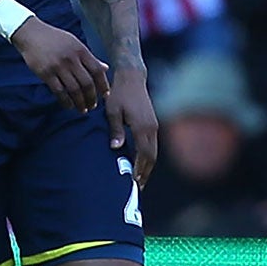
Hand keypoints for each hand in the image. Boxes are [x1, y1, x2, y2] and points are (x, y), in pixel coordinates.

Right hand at [11, 17, 110, 112]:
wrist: (31, 34)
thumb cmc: (55, 39)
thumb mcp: (75, 43)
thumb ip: (89, 57)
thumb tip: (105, 68)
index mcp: (81, 50)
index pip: (97, 71)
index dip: (103, 85)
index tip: (105, 95)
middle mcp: (71, 59)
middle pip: (86, 83)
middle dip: (91, 97)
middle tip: (93, 106)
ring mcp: (58, 67)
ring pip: (73, 89)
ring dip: (80, 102)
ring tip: (83, 109)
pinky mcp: (45, 73)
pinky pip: (58, 91)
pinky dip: (65, 101)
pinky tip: (69, 105)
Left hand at [103, 67, 158, 184]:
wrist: (132, 78)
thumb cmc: (119, 94)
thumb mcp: (112, 111)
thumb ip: (116, 130)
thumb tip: (116, 148)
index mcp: (142, 127)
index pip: (144, 153)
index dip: (141, 168)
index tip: (135, 181)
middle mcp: (152, 128)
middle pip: (152, 156)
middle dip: (146, 172)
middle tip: (139, 186)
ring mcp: (154, 126)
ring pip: (154, 151)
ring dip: (148, 166)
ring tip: (140, 179)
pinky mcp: (152, 123)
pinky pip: (152, 144)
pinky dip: (148, 156)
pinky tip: (141, 162)